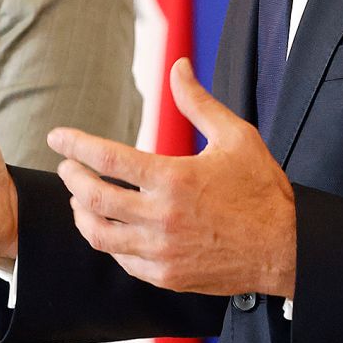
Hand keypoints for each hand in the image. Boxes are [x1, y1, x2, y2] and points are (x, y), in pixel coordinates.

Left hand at [47, 58, 297, 296]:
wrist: (285, 249)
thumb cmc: (262, 191)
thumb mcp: (235, 137)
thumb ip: (198, 102)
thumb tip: (177, 66)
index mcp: (173, 179)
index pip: (107, 159)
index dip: (75, 145)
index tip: (58, 137)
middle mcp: (161, 218)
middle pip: (93, 198)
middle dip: (72, 178)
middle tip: (66, 167)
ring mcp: (161, 251)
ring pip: (99, 235)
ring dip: (81, 213)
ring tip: (80, 198)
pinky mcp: (167, 276)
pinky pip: (121, 260)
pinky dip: (108, 241)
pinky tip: (109, 228)